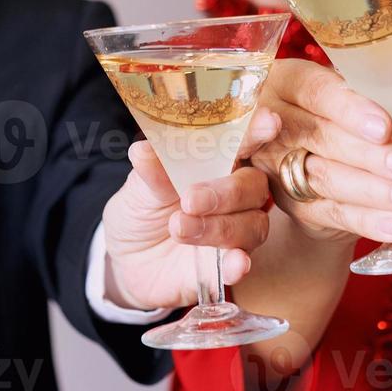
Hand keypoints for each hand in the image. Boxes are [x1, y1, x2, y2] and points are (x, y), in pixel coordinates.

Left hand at [100, 108, 280, 310]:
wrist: (124, 258)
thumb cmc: (141, 209)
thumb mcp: (139, 187)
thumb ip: (150, 171)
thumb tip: (144, 149)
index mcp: (216, 164)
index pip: (243, 143)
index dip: (257, 133)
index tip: (267, 122)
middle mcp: (233, 196)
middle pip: (254, 187)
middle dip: (228, 192)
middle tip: (190, 199)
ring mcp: (233, 232)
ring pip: (252, 226)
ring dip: (219, 227)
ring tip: (178, 227)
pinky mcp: (225, 268)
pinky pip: (241, 267)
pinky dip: (239, 264)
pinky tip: (235, 263)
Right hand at [247, 59, 391, 245]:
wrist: (310, 161)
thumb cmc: (341, 120)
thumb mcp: (363, 111)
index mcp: (288, 81)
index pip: (316, 91)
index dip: (350, 110)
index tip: (385, 128)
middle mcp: (271, 119)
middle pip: (319, 136)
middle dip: (370, 155)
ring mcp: (273, 163)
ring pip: (324, 177)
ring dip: (374, 190)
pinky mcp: (288, 202)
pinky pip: (328, 212)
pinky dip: (365, 220)